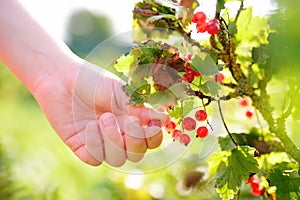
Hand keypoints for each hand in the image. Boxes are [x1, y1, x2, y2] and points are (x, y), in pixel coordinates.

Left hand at [32, 58, 166, 165]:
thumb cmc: (93, 81)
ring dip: (113, 140)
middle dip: (135, 141)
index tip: (152, 123)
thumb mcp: (120, 92)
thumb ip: (140, 107)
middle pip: (136, 155)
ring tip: (102, 118)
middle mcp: (119, 135)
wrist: (62, 78)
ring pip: (117, 160)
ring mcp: (100, 142)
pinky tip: (88, 125)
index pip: (150, 141)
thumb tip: (163, 118)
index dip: (154, 137)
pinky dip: (94, 144)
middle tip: (129, 121)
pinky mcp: (82, 147)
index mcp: (131, 121)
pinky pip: (94, 159)